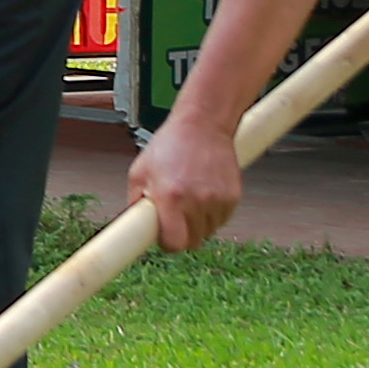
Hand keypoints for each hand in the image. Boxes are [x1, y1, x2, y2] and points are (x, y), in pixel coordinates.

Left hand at [128, 117, 244, 253]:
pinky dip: (213, 213)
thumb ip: (135, 201)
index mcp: (171, 197)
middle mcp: (197, 201)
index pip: (174, 243)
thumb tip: (135, 226)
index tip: (164, 237)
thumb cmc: (170, 144)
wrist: (203, 124)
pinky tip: (204, 193)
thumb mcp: (140, 170)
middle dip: (182, 234)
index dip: (167, 243)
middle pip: (192, 242)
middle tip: (175, 217)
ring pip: (208, 231)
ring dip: (198, 223)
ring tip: (190, 199)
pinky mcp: (233, 196)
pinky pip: (222, 219)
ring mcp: (217, 200)